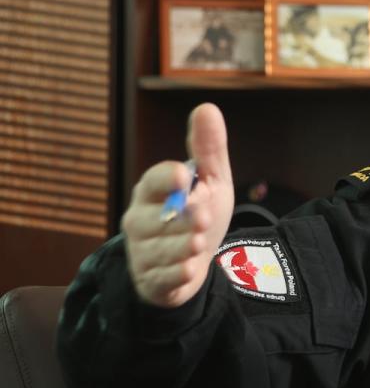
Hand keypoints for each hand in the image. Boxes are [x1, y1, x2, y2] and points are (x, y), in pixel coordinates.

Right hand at [121, 103, 234, 307]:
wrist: (195, 263)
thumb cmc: (198, 214)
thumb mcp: (211, 181)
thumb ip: (208, 149)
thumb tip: (207, 107)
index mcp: (152, 191)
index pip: (152, 181)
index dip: (167, 178)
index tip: (184, 176)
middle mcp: (139, 219)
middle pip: (157, 219)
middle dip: (183, 219)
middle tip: (202, 219)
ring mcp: (142, 252)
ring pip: (162, 249)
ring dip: (186, 246)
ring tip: (199, 242)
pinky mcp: (151, 280)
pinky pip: (163, 278)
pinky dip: (180, 273)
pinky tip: (190, 268)